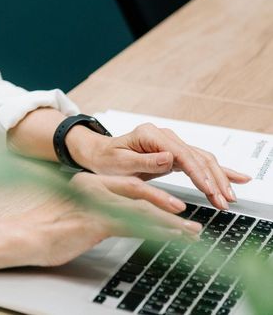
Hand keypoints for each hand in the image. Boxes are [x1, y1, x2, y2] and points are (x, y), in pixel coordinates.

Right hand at [28, 173, 201, 266]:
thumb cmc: (46, 227)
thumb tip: (117, 219)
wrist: (26, 235)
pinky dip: (157, 231)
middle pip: (138, 190)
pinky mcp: (95, 221)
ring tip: (191, 232)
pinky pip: (134, 224)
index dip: (154, 193)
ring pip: (141, 208)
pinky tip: (171, 238)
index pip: (128, 184)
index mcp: (88, 183)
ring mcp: (94, 203)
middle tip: (188, 215)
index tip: (172, 205)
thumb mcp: (76, 214)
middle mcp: (93, 187)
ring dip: (170, 221)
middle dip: (167, 203)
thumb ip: (95, 210)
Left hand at [67, 122, 251, 209]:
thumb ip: (144, 161)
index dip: (198, 173)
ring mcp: (170, 143)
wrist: (99, 154)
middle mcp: (163, 136)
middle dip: (213, 178)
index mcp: (149, 135)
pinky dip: (216, 171)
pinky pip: (198, 162)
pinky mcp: (174, 153)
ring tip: (230, 196)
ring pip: (201, 159)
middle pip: (196, 155)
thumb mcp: (120, 163)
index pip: (181, 154)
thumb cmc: (106, 160)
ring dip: (218, 178)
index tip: (209, 190)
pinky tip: (234, 178)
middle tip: (225, 200)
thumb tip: (169, 158)